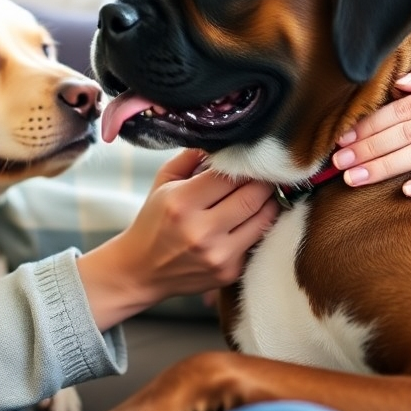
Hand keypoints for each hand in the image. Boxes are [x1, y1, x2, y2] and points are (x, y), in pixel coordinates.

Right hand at [76, 149, 278, 330]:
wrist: (141, 270)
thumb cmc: (153, 220)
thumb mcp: (164, 181)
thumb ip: (192, 156)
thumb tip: (223, 138)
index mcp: (181, 202)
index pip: (230, 175)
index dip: (246, 165)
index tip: (252, 159)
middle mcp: (201, 230)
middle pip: (253, 196)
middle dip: (264, 181)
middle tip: (267, 173)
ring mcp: (218, 255)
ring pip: (263, 218)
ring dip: (269, 202)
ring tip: (265, 192)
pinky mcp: (230, 272)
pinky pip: (258, 240)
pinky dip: (260, 225)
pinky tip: (254, 216)